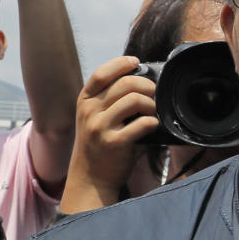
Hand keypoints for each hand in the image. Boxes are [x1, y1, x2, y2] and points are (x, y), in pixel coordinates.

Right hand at [64, 56, 159, 207]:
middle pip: (125, 84)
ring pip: (135, 100)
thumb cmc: (99, 143)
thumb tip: (141, 78)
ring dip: (151, 105)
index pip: (101, 74)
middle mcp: (90, 111)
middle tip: (153, 94)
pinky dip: (153, 122)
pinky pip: (143, 124)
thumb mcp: (94, 117)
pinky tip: (152, 126)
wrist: (90, 177)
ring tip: (152, 112)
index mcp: (85, 101)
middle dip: (147, 86)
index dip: (121, 64)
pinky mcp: (115, 143)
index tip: (136, 62)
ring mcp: (100, 127)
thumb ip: (110, 99)